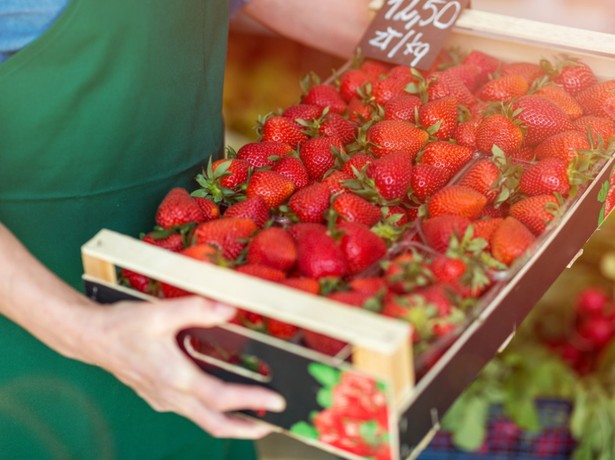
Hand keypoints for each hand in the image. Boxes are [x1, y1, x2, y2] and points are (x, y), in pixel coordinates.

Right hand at [80, 296, 285, 438]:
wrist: (91, 339)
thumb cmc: (123, 326)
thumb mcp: (161, 312)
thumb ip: (197, 309)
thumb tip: (230, 308)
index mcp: (175, 377)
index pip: (221, 398)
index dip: (252, 401)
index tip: (277, 402)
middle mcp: (171, 395)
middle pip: (215, 424)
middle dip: (246, 428)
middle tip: (272, 423)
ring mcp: (164, 399)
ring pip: (203, 420)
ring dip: (230, 423)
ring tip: (254, 417)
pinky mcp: (158, 397)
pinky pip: (190, 412)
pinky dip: (211, 412)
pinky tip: (219, 399)